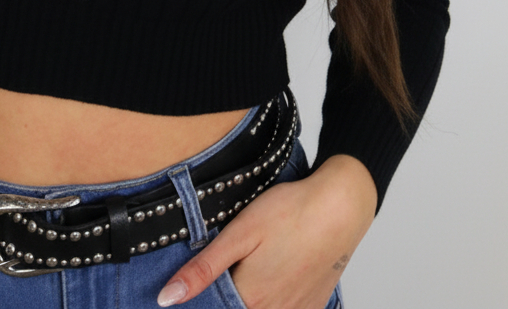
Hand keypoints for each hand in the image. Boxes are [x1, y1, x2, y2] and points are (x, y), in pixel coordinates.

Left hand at [156, 155, 376, 307]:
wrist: (340, 208)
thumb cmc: (289, 213)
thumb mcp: (239, 234)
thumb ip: (204, 270)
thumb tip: (166, 299)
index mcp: (251, 299)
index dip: (201, 301)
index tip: (188, 290)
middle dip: (226, 298)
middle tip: (233, 264)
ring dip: (250, 299)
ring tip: (249, 269)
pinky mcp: (314, 305)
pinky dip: (272, 301)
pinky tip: (271, 279)